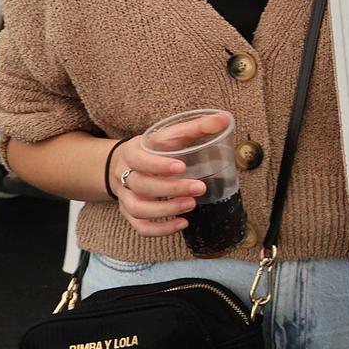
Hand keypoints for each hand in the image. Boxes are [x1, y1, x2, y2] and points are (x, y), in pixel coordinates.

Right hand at [111, 120, 222, 237]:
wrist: (127, 163)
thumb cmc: (156, 148)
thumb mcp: (170, 134)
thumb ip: (196, 127)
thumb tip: (224, 119)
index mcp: (133, 152)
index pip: (139, 159)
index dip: (157, 165)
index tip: (181, 167)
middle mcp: (125, 174)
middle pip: (140, 185)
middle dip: (170, 189)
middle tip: (199, 188)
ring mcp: (126, 196)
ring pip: (137, 208)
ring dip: (165, 210)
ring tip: (191, 206)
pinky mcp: (130, 212)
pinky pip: (139, 226)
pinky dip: (159, 229)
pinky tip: (182, 224)